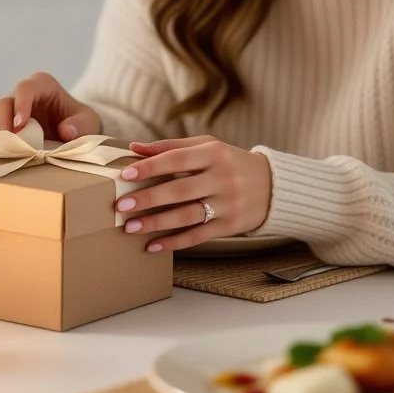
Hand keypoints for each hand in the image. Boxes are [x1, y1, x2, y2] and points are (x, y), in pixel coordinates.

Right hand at [0, 72, 102, 141]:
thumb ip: (81, 124)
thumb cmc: (80, 123)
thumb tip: (66, 131)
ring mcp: (12, 111)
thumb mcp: (89, 121)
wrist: (76, 134)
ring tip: (0, 149)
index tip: (20, 124)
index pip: (26, 88)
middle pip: (5, 102)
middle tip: (9, 140)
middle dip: (4, 121)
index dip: (21, 104)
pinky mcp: (6, 126)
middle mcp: (23, 96)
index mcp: (43, 86)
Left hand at [114, 136, 272, 252]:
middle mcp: (221, 178)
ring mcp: (227, 204)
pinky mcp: (230, 226)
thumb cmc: (229, 162)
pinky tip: (153, 245)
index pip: (176, 159)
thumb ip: (171, 147)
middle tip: (121, 205)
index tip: (125, 174)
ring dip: (156, 223)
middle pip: (179, 190)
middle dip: (148, 198)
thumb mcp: (206, 147)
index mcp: (213, 154)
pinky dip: (174, 242)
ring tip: (130, 227)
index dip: (150, 167)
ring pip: (187, 215)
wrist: (272, 186)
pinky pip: (198, 235)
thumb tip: (134, 148)